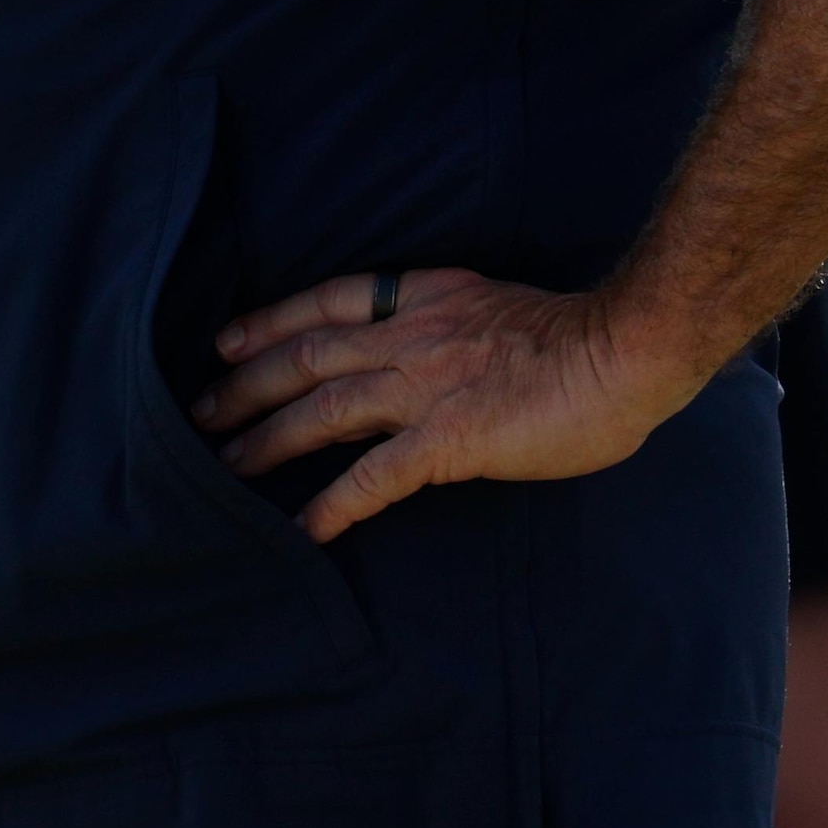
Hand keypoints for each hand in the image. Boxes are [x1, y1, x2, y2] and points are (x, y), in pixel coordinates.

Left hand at [196, 269, 694, 544]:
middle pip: (307, 355)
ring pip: (324, 409)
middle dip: (246, 384)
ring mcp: (428, 385)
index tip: (226, 340)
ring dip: (269, 439)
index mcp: (427, 298)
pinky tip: (306, 530)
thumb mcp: (494, 308)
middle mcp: (414, 335)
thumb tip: (411, 360)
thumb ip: (446, 328)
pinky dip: (335, 503)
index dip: (270, 321)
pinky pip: (376, 476)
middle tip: (199, 411)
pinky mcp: (451, 438)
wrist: (627, 349)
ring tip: (227, 467)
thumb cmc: (579, 338)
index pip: (328, 302)